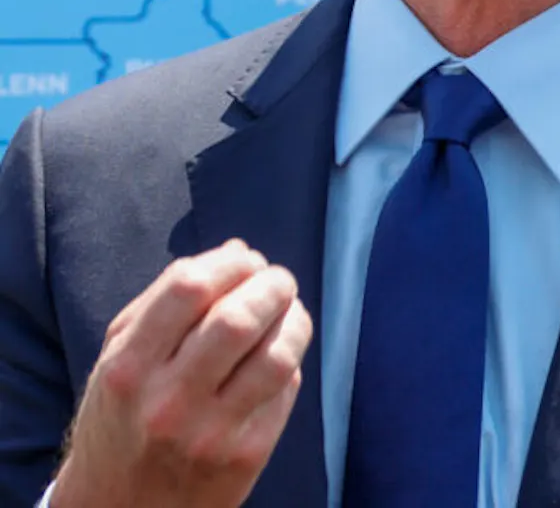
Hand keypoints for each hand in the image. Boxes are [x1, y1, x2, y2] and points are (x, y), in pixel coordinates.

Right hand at [50, 240, 313, 507]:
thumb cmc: (122, 418)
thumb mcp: (118, 358)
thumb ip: (169, 299)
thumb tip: (239, 250)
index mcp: (127, 369)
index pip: (188, 289)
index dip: (230, 264)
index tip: (247, 259)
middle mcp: (166, 402)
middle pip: (239, 319)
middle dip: (272, 286)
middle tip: (279, 280)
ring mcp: (209, 433)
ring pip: (276, 356)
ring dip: (295, 319)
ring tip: (289, 309)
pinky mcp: (246, 454)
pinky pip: (285, 391)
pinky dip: (290, 362)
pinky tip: (280, 354)